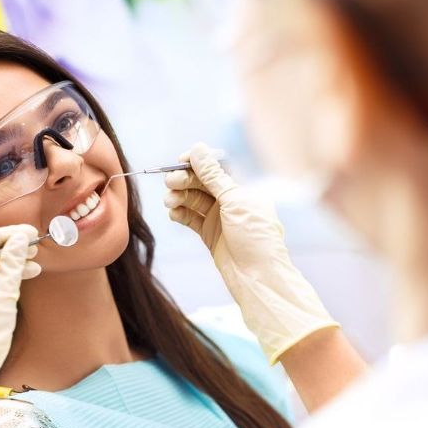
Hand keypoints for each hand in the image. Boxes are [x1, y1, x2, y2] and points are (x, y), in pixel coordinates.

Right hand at [164, 142, 337, 363]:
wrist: (257, 278)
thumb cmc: (255, 238)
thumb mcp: (235, 201)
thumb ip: (214, 176)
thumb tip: (198, 148)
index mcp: (243, 188)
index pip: (217, 166)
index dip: (198, 161)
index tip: (180, 160)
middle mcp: (231, 201)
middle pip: (202, 182)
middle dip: (185, 180)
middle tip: (169, 182)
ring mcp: (219, 218)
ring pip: (193, 200)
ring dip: (179, 197)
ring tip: (170, 202)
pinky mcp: (209, 235)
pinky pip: (190, 219)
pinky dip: (180, 214)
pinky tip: (173, 214)